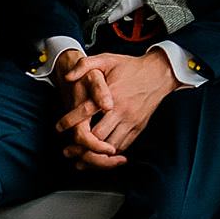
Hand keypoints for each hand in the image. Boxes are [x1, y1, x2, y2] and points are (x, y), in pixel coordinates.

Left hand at [57, 51, 180, 166]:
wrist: (160, 73)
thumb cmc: (131, 67)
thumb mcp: (108, 59)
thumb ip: (85, 64)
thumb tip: (68, 76)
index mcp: (112, 94)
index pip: (86, 111)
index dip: (70, 121)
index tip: (59, 127)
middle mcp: (122, 110)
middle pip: (97, 136)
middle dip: (81, 146)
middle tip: (68, 150)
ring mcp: (132, 120)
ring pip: (110, 146)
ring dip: (95, 154)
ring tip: (81, 158)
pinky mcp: (139, 126)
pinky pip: (123, 145)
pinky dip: (111, 153)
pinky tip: (100, 155)